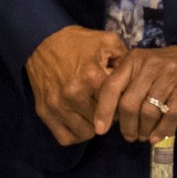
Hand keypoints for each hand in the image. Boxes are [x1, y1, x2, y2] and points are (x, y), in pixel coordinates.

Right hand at [24, 26, 126, 145]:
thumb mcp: (107, 40)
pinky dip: (75, 134)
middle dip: (107, 116)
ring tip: (91, 112)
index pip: (118, 107)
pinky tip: (79, 121)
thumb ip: (125, 59)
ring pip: (86, 133)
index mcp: (93, 77)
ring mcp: (58, 105)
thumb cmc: (77, 42)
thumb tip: (135, 79)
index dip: (121, 105)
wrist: (41, 39)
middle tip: (104, 105)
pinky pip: (66, 138)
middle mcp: (74, 94)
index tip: (119, 100)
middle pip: (103, 122)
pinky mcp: (44, 112)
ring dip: (91, 125)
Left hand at [92, 45, 176, 144]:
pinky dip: (162, 131)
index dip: (104, 110)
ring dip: (144, 130)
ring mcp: (170, 74)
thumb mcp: (140, 68)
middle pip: (129, 104)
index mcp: (133, 60)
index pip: (112, 86)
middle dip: (127, 126)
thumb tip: (110, 116)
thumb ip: (125, 86)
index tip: (100, 130)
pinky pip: (170, 115)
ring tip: (144, 136)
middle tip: (130, 136)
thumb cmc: (160, 68)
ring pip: (149, 112)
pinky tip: (156, 137)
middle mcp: (149, 65)